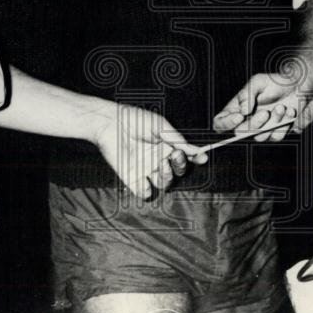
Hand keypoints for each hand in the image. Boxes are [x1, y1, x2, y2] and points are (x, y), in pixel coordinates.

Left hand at [93, 104, 207, 198]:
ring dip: (167, 177)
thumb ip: (178, 140)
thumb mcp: (161, 127)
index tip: (201, 158)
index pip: (185, 158)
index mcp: (166, 147)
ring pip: (165, 184)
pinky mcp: (132, 178)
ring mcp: (146, 170)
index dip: (194, 160)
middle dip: (180, 167)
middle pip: (177, 173)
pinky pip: (144, 192)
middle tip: (174, 156)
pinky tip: (146, 178)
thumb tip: (198, 152)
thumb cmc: (135, 120)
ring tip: (161, 164)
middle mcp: (158, 160)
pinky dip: (147, 190)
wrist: (110, 123)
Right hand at [214, 72, 298, 141]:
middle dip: (254, 123)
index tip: (239, 117)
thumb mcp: (258, 82)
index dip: (225, 124)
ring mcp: (261, 129)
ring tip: (281, 107)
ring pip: (259, 137)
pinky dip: (284, 124)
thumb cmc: (274, 82)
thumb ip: (247, 94)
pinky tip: (289, 112)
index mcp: (237, 109)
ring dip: (272, 123)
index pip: (220, 122)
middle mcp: (246, 121)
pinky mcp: (275, 132)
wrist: (296, 86)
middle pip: (240, 133)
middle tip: (266, 112)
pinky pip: (276, 137)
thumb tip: (242, 111)